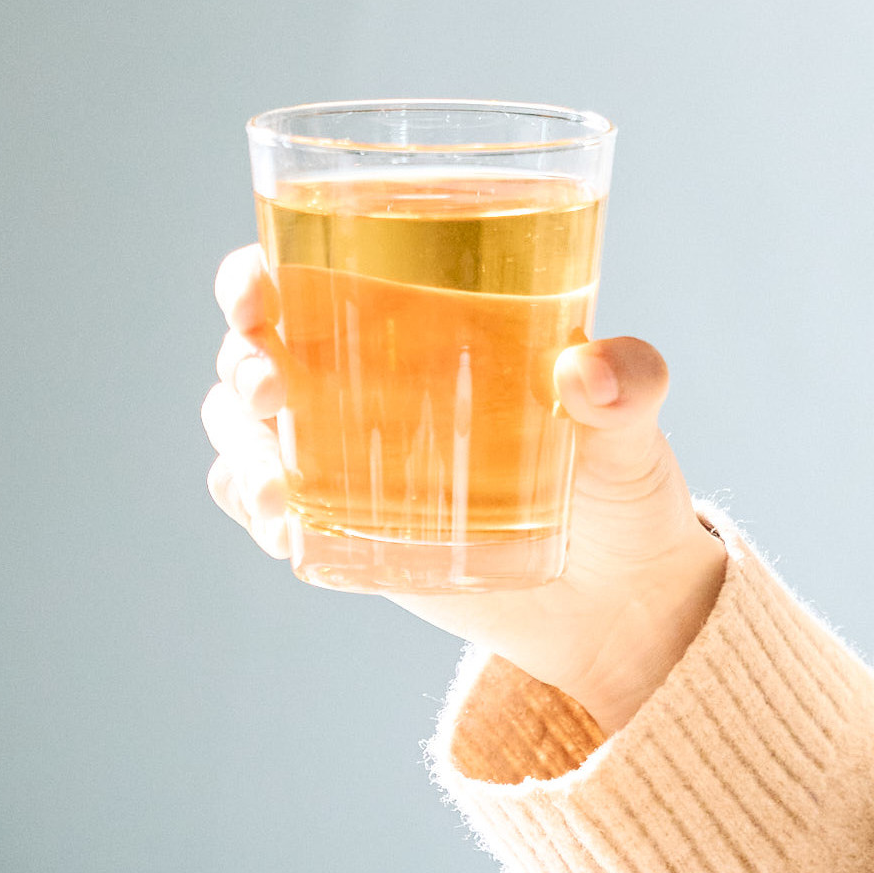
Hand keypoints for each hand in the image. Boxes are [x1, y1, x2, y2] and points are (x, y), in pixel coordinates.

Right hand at [201, 243, 731, 726]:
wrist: (614, 601)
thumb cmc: (618, 484)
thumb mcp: (634, 427)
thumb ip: (629, 385)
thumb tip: (589, 370)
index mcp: (410, 318)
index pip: (305, 270)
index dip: (255, 274)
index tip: (256, 290)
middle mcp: (358, 374)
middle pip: (253, 348)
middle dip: (240, 362)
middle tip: (272, 390)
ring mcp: (341, 452)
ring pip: (241, 428)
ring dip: (239, 450)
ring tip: (274, 498)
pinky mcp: (340, 524)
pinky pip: (262, 504)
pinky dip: (252, 509)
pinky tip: (284, 530)